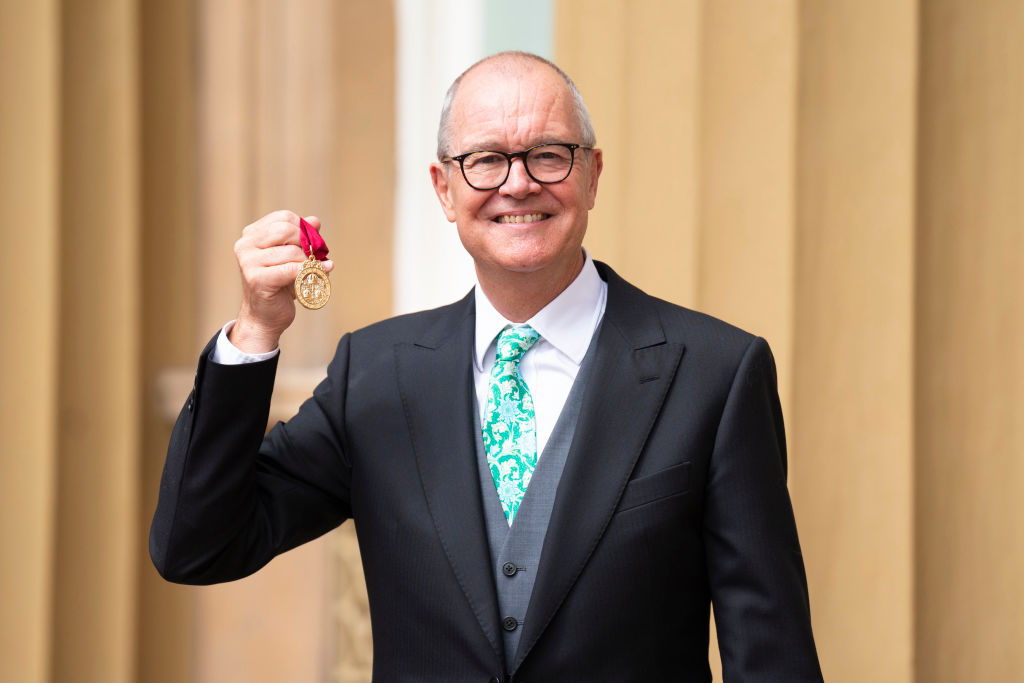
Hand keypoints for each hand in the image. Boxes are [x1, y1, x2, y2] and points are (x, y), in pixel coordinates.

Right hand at [229, 210, 334, 352]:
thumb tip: (315, 220)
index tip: (313, 241)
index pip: (283, 218)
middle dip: (307, 242)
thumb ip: (302, 238)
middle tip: (316, 255)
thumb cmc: (279, 286)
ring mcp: (248, 262)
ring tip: (317, 269)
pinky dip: (309, 272)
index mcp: (251, 235)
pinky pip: (291, 270)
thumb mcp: (291, 258)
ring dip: (309, 261)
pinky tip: (321, 273)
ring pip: (291, 251)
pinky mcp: (257, 279)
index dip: (303, 227)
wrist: (265, 317)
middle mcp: (245, 245)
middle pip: (286, 230)